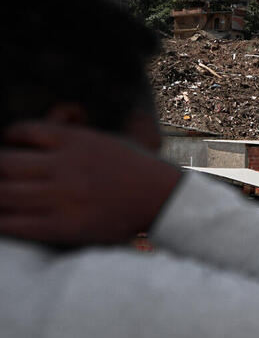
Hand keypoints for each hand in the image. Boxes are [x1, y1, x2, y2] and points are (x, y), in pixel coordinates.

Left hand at [0, 121, 180, 245]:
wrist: (164, 199)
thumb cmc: (139, 168)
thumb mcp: (113, 137)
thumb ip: (81, 125)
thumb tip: (70, 111)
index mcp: (77, 141)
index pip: (23, 131)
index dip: (9, 138)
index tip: (10, 145)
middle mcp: (67, 167)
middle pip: (4, 163)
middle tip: (3, 174)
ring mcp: (64, 197)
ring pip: (4, 192)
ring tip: (3, 197)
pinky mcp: (65, 226)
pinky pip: (16, 223)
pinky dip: (1, 221)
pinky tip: (2, 220)